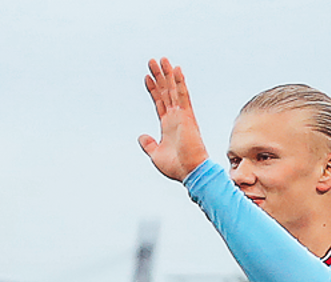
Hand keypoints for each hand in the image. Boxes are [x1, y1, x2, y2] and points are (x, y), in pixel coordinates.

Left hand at [139, 57, 208, 181]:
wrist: (190, 172)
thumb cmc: (176, 166)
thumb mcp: (155, 155)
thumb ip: (148, 144)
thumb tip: (141, 136)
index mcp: (168, 124)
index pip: (159, 102)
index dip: (153, 89)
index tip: (147, 76)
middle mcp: (175, 117)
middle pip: (166, 92)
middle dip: (159, 76)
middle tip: (153, 61)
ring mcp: (182, 115)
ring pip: (173, 90)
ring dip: (167, 74)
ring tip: (161, 59)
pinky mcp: (187, 116)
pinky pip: (183, 96)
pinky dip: (180, 82)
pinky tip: (176, 70)